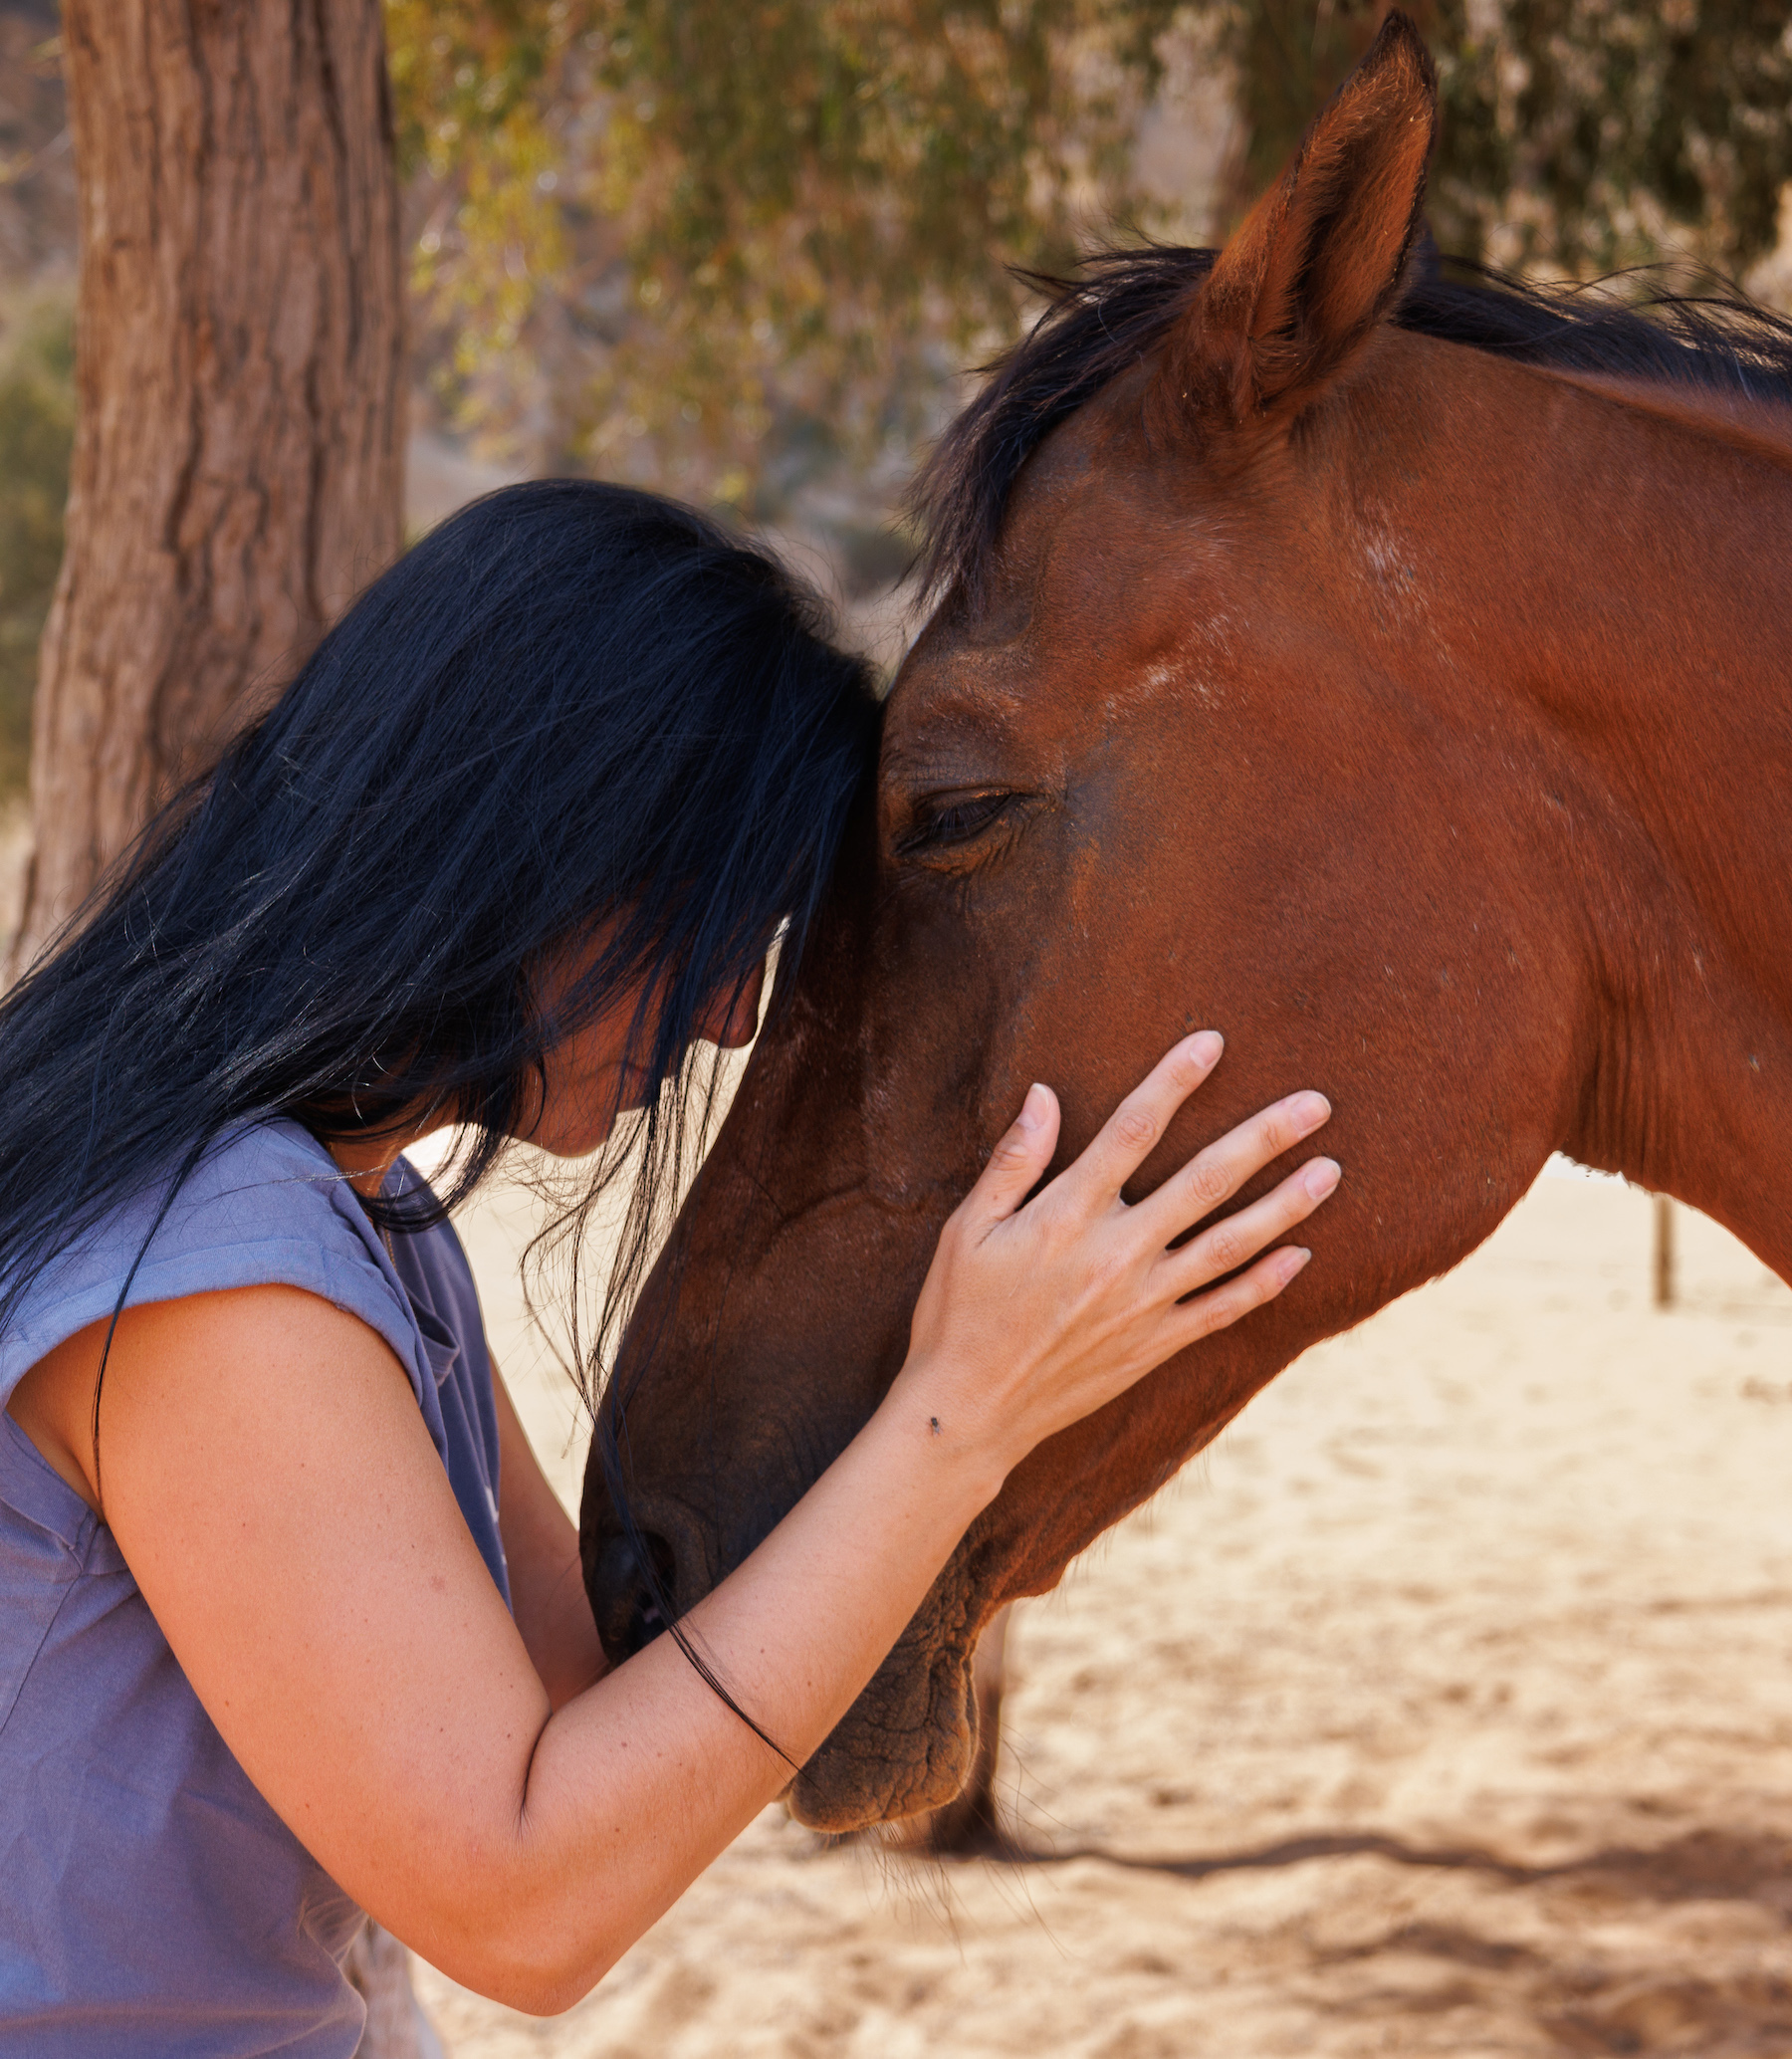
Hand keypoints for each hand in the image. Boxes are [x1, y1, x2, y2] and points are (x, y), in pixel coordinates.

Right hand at [893, 1032, 1335, 1481]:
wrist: (969, 1412)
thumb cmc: (957, 1313)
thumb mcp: (966, 1229)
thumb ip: (1013, 1161)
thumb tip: (1044, 1095)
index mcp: (1067, 1215)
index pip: (1132, 1130)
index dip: (1173, 1081)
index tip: (1212, 1043)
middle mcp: (1117, 1253)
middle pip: (1206, 1181)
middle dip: (1265, 1138)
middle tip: (1316, 1104)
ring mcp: (1143, 1303)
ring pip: (1232, 1244)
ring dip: (1286, 1205)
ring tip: (1330, 1171)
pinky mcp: (1154, 1345)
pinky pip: (1223, 1309)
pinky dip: (1265, 1282)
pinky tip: (1300, 1255)